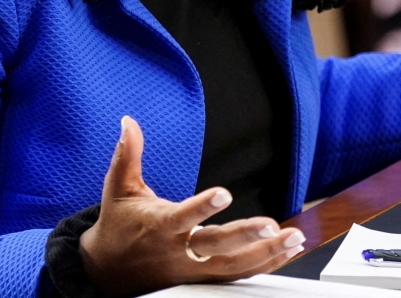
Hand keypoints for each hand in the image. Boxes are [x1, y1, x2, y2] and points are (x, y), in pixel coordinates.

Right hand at [78, 116, 305, 295]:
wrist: (106, 273)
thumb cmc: (118, 226)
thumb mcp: (119, 189)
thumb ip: (127, 155)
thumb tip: (128, 123)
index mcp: (160, 226)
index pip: (184, 217)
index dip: (203, 207)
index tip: (224, 193)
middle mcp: (179, 251)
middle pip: (216, 247)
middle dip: (246, 237)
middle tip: (272, 225)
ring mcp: (193, 269)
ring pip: (233, 266)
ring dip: (266, 253)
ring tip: (294, 238)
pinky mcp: (203, 278)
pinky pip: (238, 275)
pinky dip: (264, 264)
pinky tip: (287, 252)